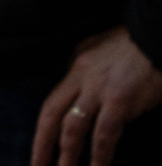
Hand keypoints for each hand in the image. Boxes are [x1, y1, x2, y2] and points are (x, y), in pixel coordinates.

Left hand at [32, 27, 161, 165]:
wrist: (156, 34)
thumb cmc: (135, 43)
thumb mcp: (100, 49)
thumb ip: (86, 69)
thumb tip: (77, 89)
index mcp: (75, 67)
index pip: (51, 104)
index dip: (42, 131)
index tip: (38, 153)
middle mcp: (80, 77)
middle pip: (52, 116)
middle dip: (43, 146)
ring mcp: (99, 89)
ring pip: (73, 128)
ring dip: (67, 155)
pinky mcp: (120, 100)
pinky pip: (104, 133)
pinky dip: (99, 154)